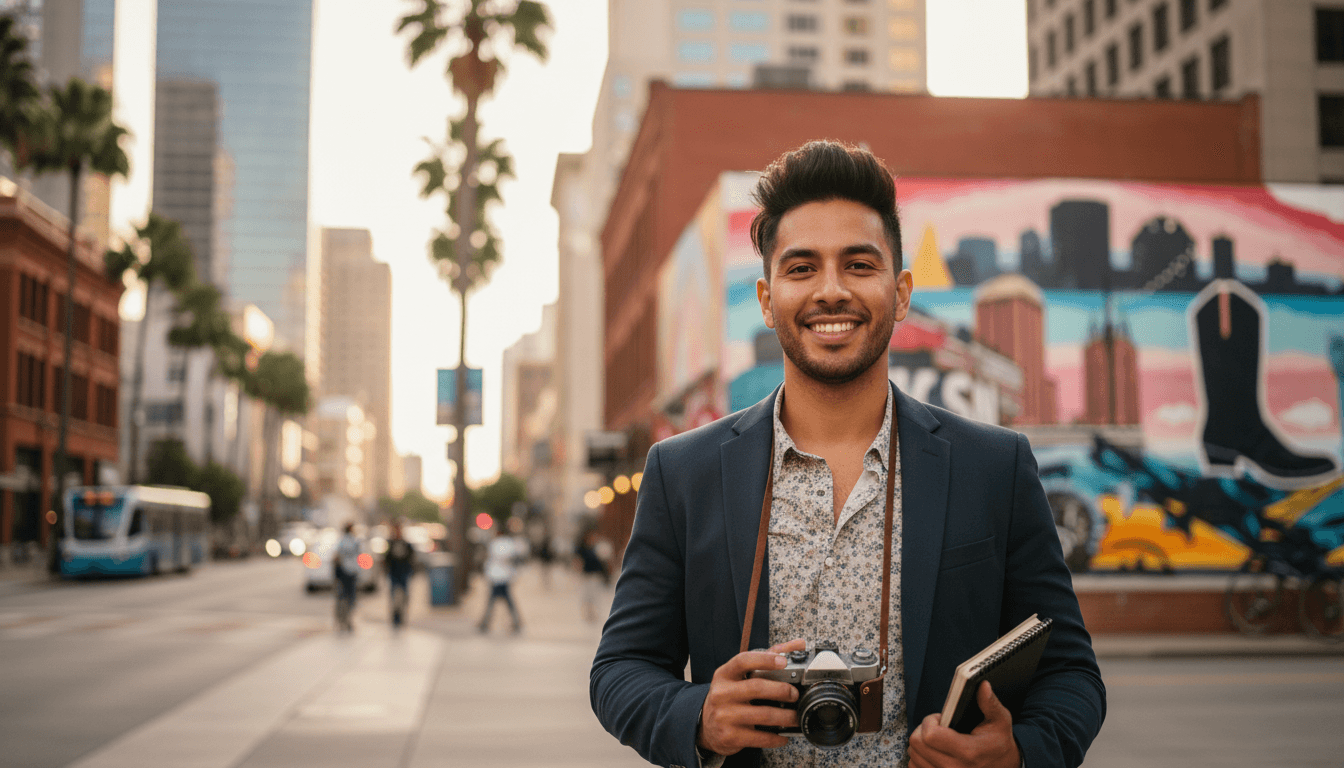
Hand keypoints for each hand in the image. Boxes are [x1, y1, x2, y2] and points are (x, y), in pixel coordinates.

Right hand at [696, 639, 805, 756]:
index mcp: (725, 674)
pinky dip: (776, 737)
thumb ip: (768, 657)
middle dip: (781, 690)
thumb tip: (798, 644)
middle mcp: (721, 693)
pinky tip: (783, 736)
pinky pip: (759, 737)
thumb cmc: (729, 696)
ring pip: (763, 715)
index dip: (765, 660)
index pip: (743, 661)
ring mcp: (724, 715)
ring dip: (785, 717)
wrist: (706, 725)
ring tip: (795, 717)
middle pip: (756, 688)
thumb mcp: (740, 676)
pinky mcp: (729, 736)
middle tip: (795, 694)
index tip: (784, 661)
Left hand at [908, 681, 1020, 767]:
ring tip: (939, 740)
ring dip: (921, 743)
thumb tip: (983, 685)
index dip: (930, 721)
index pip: (930, 735)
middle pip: (917, 743)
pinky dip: (920, 757)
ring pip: (913, 755)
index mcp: (968, 752)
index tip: (941, 718)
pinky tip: (935, 752)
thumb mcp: (1000, 721)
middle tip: (939, 727)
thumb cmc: (999, 743)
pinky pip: (913, 766)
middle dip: (924, 729)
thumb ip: (989, 703)